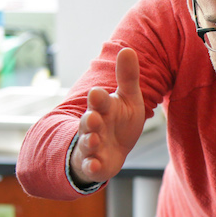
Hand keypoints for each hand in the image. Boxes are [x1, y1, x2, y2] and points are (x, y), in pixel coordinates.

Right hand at [69, 47, 145, 185]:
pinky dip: (92, 167)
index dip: (98, 97)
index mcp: (103, 108)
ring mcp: (92, 146)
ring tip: (93, 139)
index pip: (99, 100)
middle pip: (88, 122)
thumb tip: (128, 49)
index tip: (97, 92)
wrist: (112, 151)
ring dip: (89, 141)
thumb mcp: (128, 100)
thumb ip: (127, 77)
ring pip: (87, 143)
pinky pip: (91, 166)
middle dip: (89, 120)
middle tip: (92, 118)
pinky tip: (95, 166)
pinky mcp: (94, 164)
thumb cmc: (119, 122)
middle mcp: (94, 126)